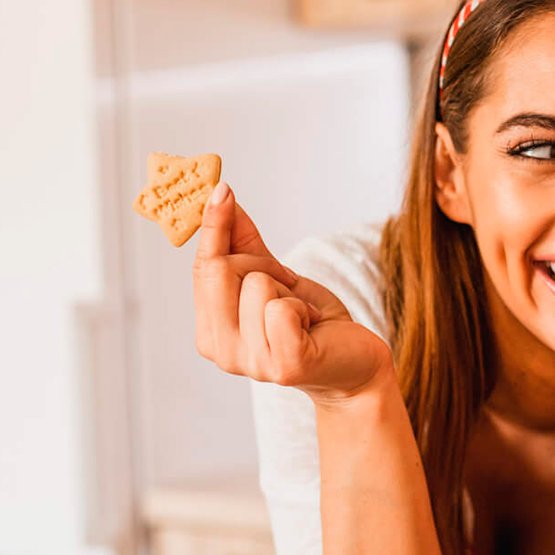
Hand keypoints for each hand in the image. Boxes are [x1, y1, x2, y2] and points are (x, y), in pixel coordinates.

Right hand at [191, 183, 391, 402]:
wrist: (352, 364)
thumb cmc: (311, 322)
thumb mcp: (275, 277)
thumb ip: (244, 243)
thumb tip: (222, 198)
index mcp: (210, 332)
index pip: (202, 268)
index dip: (212, 227)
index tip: (222, 189)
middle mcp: (221, 351)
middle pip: (221, 271)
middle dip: (261, 263)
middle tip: (287, 284)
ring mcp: (250, 363)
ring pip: (256, 285)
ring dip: (287, 290)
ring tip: (301, 313)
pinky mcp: (283, 365)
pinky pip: (282, 308)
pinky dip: (303, 306)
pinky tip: (310, 325)